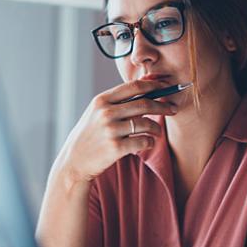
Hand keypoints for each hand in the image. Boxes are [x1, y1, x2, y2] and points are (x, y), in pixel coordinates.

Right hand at [57, 79, 176, 182]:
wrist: (75, 161)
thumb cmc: (90, 135)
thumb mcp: (97, 113)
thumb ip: (117, 101)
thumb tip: (146, 87)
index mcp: (101, 100)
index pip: (133, 86)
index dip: (153, 85)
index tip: (166, 86)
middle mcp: (105, 112)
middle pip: (144, 104)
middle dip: (162, 106)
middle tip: (172, 109)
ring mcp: (110, 130)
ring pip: (146, 123)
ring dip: (157, 128)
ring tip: (157, 131)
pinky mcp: (115, 148)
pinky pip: (143, 142)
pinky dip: (150, 142)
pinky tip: (148, 143)